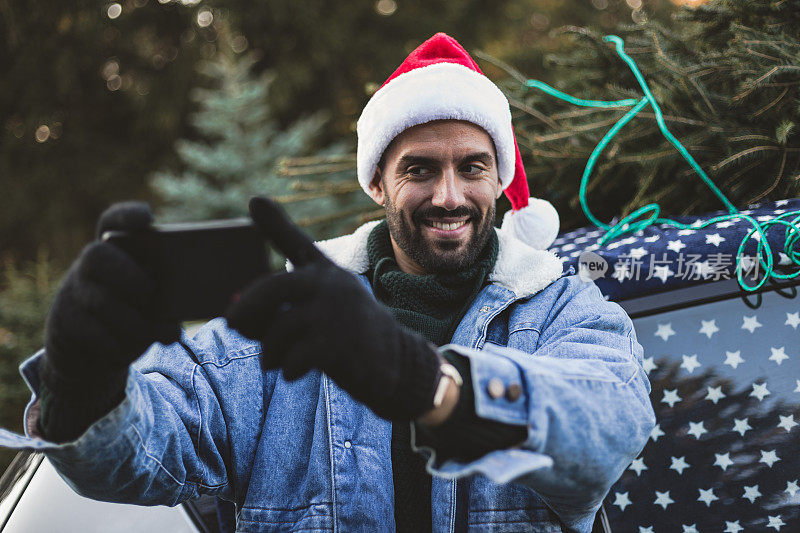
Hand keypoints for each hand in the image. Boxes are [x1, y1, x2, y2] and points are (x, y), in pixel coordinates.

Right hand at [42, 202, 180, 394]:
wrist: (92, 353)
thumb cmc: (132, 317)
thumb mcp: (150, 306)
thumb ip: (165, 306)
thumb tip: (171, 327)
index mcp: (115, 252)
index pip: (112, 222)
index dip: (127, 216)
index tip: (147, 217)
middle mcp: (89, 267)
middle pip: (97, 254)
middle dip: (127, 273)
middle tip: (151, 293)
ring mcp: (73, 294)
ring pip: (99, 300)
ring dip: (130, 320)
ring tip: (149, 333)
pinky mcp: (66, 324)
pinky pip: (91, 331)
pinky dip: (116, 343)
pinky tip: (129, 349)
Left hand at [226, 197, 441, 420]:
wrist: (394, 361)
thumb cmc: (347, 333)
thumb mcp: (318, 309)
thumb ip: (276, 306)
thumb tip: (233, 314)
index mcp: (325, 273)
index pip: (296, 244)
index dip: (275, 224)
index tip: (253, 199)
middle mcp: (332, 285)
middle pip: (274, 290)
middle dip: (246, 309)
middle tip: (230, 324)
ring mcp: (337, 313)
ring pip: (280, 330)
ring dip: (268, 352)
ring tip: (270, 361)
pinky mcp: (341, 344)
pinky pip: (295, 357)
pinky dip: (288, 369)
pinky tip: (292, 373)